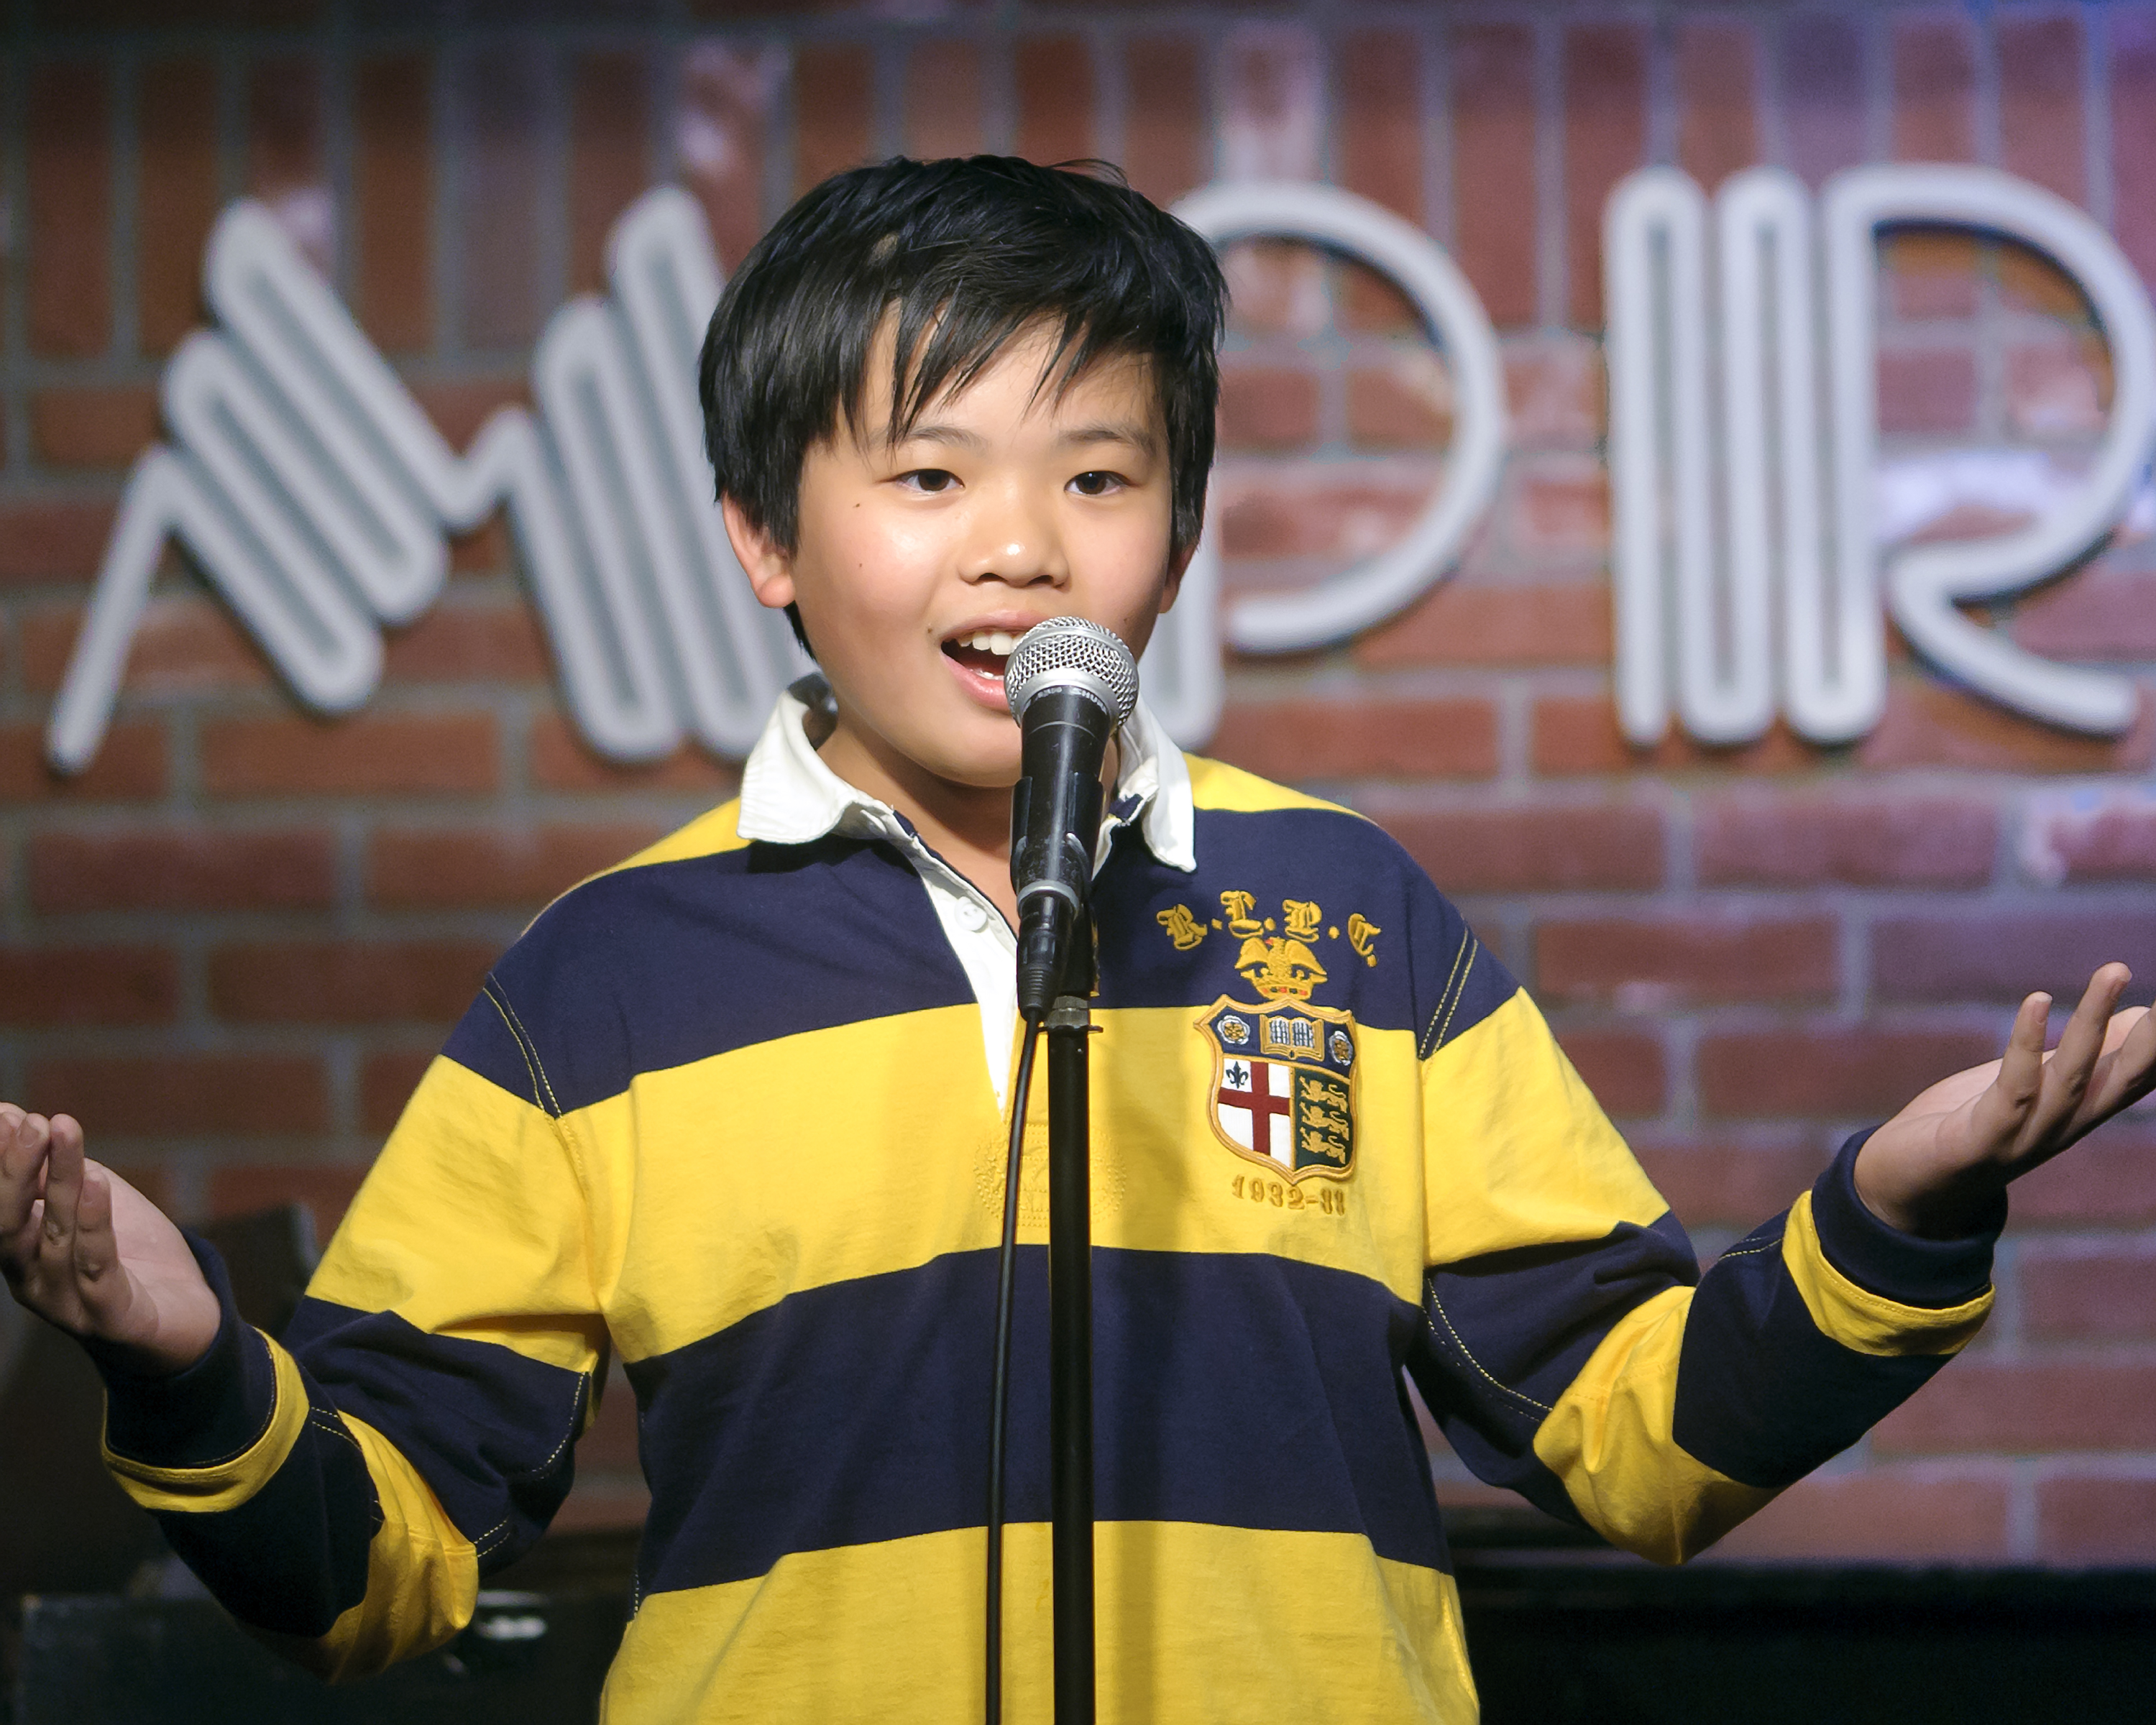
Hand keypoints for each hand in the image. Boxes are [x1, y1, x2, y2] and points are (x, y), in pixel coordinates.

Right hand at [0, 1105, 220, 1374]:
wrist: (182, 1316)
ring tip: (64, 1131)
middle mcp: (31, 1281)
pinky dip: (94, 1224)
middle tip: (29, 1121)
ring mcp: (67, 1303)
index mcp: (18, 1253)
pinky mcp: (110, 1317)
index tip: (4, 1115)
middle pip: (9, 1224)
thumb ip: (48, 1168)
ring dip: (60, 1180)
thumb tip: (8, 1113)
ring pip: (58, 1236)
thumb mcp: (87, 1199)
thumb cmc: (126, 1252)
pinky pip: (98, 1269)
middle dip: (15, 1170)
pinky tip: (95, 1183)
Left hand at [1856, 964, 2155, 1237]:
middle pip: (2125, 1078)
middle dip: (2153, 1037)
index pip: (2142, 1075)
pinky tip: (2038, 1001)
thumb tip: (2137, 1014)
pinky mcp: (1985, 1139)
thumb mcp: (2039, 1082)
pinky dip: (2028, 1043)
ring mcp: (2029, 1136)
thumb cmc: (1976, 1123)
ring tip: (2115, 971)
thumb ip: (2086, 1055)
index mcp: (2083, 1110)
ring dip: (2095, 1021)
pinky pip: (2015, 1087)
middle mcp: (2067, 1126)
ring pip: (2074, 1075)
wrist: (1906, 1186)